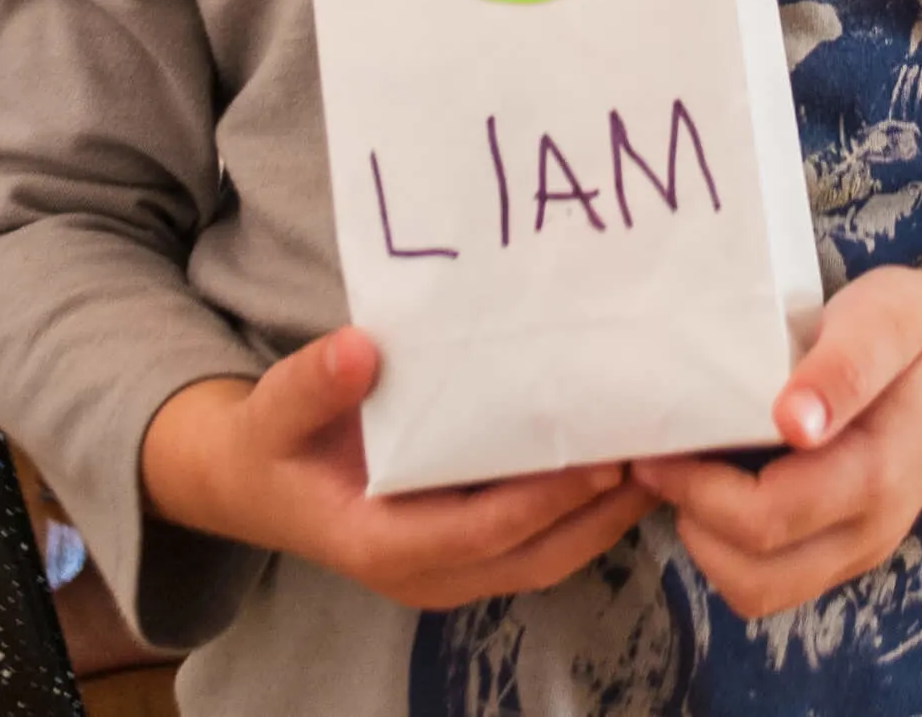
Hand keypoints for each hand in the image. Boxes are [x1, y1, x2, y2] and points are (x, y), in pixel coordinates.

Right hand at [140, 329, 655, 611]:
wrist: (255, 480)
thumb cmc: (270, 443)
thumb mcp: (272, 412)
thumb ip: (311, 385)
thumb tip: (358, 350)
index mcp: (382, 543)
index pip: (482, 532)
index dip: (545, 501)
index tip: (603, 460)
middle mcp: (426, 571)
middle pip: (534, 554)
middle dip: (602, 512)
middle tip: (664, 452)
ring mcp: (450, 566)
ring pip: (548, 554)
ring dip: (606, 514)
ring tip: (666, 453)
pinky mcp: (466, 545)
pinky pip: (538, 538)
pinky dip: (585, 507)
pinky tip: (623, 457)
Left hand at [633, 253, 921, 620]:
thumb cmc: (920, 325)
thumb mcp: (884, 319)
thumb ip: (843, 369)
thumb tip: (794, 422)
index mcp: (876, 475)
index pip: (765, 519)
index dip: (696, 490)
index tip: (657, 442)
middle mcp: (870, 530)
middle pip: (753, 575)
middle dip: (692, 523)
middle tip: (659, 457)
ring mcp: (861, 546)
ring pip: (759, 588)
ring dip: (708, 542)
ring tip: (683, 470)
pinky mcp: (848, 545)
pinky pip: (774, 575)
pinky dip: (730, 546)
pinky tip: (717, 482)